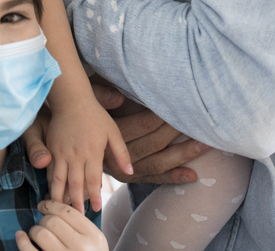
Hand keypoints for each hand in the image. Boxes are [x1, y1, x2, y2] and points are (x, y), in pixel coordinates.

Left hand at [16, 200, 107, 250]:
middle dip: (43, 220)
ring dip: (34, 231)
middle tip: (42, 225)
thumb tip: (53, 208)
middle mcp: (81, 248)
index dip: (51, 206)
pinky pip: (29, 250)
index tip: (43, 206)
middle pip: (52, 221)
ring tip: (36, 235)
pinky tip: (21, 236)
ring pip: (40, 233)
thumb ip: (81, 228)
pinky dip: (22, 241)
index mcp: (94, 238)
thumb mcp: (95, 245)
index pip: (68, 212)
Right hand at [43, 96, 131, 210]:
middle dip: (76, 202)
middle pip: (75, 183)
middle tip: (78, 216)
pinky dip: (51, 181)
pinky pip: (50, 168)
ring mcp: (61, 151)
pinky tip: (51, 190)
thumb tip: (130, 171)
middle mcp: (76, 154)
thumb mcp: (113, 132)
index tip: (97, 209)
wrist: (71, 100)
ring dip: (60, 195)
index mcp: (92, 152)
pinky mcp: (52, 147)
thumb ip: (121, 153)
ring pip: (59, 178)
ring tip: (60, 208)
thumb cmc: (95, 115)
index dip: (95, 196)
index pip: (94, 179)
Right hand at [91, 85, 211, 184]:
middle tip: (199, 121)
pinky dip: (173, 178)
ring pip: (158, 164)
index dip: (162, 116)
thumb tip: (120, 97)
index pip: (142, 125)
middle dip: (178, 132)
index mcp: (110, 135)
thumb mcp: (87, 99)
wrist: (69, 141)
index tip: (180, 105)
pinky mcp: (130, 178)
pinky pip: (154, 179)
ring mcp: (125, 170)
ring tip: (205, 144)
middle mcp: (118, 156)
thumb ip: (101, 96)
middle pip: (154, 144)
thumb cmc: (82, 114)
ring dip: (183, 155)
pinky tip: (192, 175)